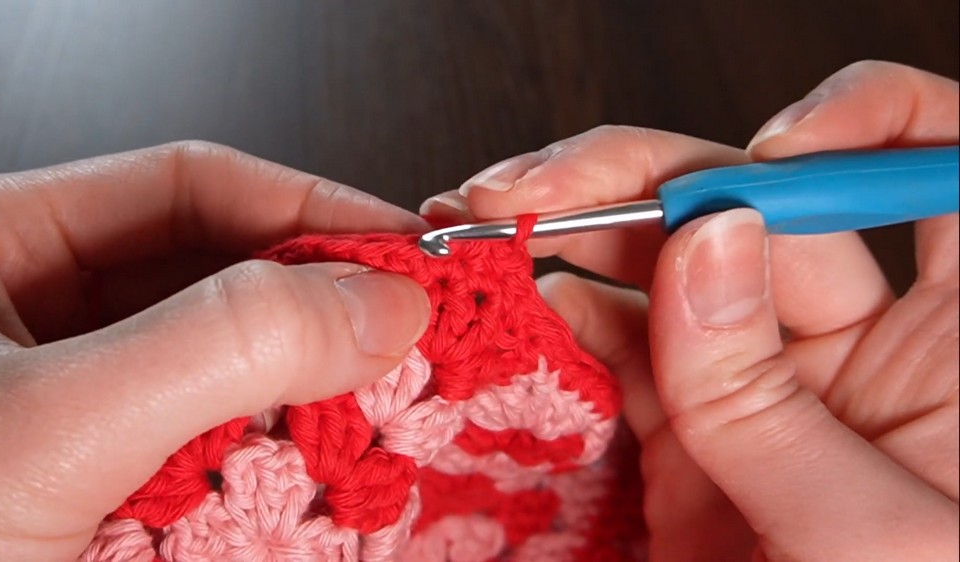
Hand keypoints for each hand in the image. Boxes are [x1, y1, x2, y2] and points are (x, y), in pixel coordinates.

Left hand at [0, 142, 430, 560]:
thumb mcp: (51, 430)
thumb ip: (221, 345)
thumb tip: (381, 299)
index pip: (188, 188)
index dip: (309, 206)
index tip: (405, 250)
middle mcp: (39, 315)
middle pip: (216, 269)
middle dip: (319, 299)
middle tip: (414, 332)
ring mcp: (76, 402)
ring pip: (225, 361)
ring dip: (306, 384)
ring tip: (383, 402)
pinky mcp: (105, 481)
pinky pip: (212, 443)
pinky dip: (273, 455)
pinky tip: (319, 468)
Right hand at [422, 61, 958, 560]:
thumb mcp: (869, 535)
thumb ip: (771, 397)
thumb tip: (703, 245)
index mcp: (948, 344)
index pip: (927, 170)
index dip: (862, 126)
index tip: (780, 148)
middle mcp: (846, 345)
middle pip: (747, 204)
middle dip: (640, 176)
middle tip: (541, 187)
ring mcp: (750, 386)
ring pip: (658, 269)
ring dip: (571, 239)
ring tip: (490, 230)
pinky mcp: (680, 437)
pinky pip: (611, 356)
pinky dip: (554, 328)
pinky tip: (510, 314)